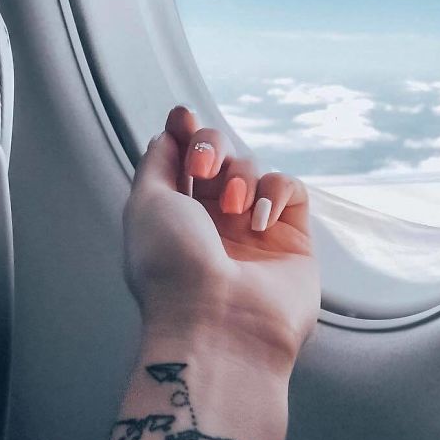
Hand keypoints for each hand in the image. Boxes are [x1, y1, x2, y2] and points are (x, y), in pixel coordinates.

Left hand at [123, 107, 319, 376]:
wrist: (217, 323)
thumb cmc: (172, 266)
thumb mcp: (146, 203)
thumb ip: (157, 162)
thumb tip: (169, 132)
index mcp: (177, 215)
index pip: (186, 159)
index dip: (186, 132)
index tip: (183, 117)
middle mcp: (215, 221)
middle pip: (221, 155)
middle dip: (212, 147)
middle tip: (205, 166)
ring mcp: (255, 231)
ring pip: (255, 170)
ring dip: (241, 177)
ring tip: (233, 210)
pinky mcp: (293, 239)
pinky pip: (291, 190)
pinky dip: (275, 194)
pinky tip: (260, 221)